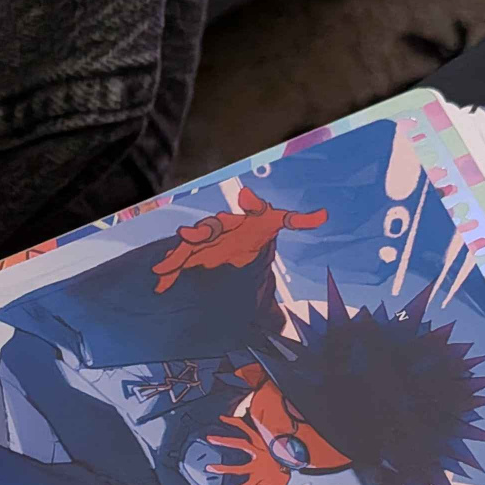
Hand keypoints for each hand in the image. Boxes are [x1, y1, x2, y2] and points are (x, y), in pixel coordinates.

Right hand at [152, 185, 326, 292]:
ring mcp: (202, 242)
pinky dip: (170, 274)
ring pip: (189, 247)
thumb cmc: (253, 228)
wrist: (231, 238)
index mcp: (241, 217)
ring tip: (164, 266)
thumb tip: (324, 214)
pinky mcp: (191, 256)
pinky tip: (160, 286)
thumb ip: (298, 220)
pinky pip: (180, 264)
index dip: (249, 204)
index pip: (247, 209)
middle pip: (210, 227)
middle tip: (188, 235)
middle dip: (199, 232)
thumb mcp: (274, 222)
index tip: (247, 198)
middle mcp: (219, 227)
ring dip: (177, 256)